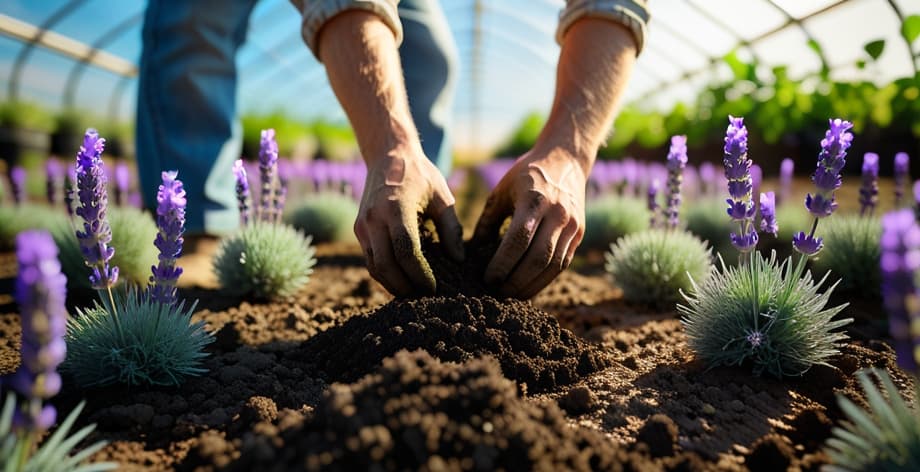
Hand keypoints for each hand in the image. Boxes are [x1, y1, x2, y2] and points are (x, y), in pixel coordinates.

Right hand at [355, 148, 463, 295]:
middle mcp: (374, 218)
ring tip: (414, 295)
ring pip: (374, 267)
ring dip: (393, 285)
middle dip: (405, 287)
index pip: (406, 251)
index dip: (419, 275)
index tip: (434, 288)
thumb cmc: (420, 174)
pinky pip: (371, 260)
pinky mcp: (359, 230)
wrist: (387, 154)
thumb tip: (459, 260)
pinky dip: (385, 275)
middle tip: (425, 298)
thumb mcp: (442, 196)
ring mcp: (363, 225)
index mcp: (396, 208)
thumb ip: (451, 229)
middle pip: (385, 265)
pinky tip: (403, 281)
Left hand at [472, 148, 586, 298]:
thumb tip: (471, 251)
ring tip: (511, 295)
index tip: (488, 278)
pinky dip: (545, 280)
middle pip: (538, 257)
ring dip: (531, 285)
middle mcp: (558, 213)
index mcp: (535, 199)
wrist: (566, 160)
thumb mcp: (502, 190)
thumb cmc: (527, 174)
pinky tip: (528, 287)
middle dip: (516, 280)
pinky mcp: (578, 234)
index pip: (519, 239)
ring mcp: (572, 225)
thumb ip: (487, 220)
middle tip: (497, 292)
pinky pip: (562, 264)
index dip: (503, 264)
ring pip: (553, 265)